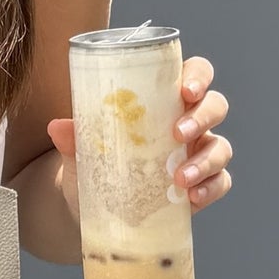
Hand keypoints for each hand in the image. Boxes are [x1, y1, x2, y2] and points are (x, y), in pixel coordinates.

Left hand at [45, 55, 233, 229]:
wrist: (92, 205)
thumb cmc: (96, 161)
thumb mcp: (83, 148)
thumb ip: (74, 137)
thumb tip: (57, 126)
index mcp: (166, 99)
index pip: (195, 74)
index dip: (198, 76)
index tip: (185, 89)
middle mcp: (189, 122)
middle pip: (215, 106)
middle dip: (202, 117)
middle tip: (177, 134)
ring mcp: (199, 153)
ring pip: (221, 147)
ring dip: (205, 160)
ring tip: (179, 178)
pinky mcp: (202, 185)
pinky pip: (221, 182)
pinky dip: (210, 188)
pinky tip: (192, 198)